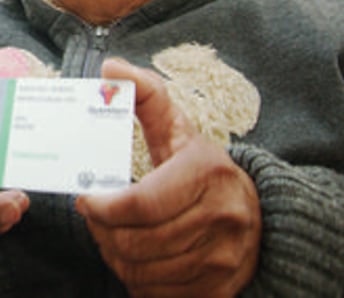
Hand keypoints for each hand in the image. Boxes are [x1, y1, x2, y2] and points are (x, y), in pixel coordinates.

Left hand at [75, 58, 260, 296]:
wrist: (257, 215)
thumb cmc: (201, 167)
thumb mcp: (176, 128)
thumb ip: (144, 96)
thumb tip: (111, 68)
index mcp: (206, 172)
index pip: (141, 203)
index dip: (102, 207)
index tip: (85, 200)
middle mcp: (223, 217)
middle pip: (136, 241)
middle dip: (103, 231)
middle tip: (95, 219)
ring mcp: (225, 258)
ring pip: (143, 270)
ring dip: (115, 255)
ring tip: (112, 235)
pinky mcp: (220, 289)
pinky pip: (159, 293)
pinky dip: (137, 279)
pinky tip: (135, 258)